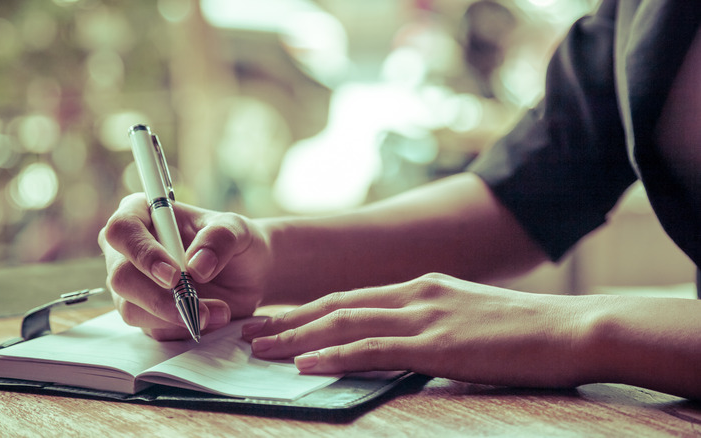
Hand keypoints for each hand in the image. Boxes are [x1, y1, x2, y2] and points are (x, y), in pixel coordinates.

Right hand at [99, 193, 271, 339]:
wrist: (250, 273)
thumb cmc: (235, 241)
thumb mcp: (237, 229)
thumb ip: (219, 239)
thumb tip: (196, 266)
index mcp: (142, 213)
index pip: (122, 229)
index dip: (143, 253)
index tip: (173, 275)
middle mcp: (128, 250)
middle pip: (121, 276)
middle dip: (159, 297)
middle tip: (197, 307)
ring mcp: (133, 284)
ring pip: (132, 309)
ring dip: (176, 317)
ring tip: (219, 312)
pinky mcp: (145, 313)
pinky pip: (153, 329)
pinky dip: (184, 328)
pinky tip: (213, 318)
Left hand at [242, 273, 589, 388]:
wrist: (571, 329)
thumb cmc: (524, 332)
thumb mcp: (468, 319)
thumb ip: (431, 326)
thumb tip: (405, 346)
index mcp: (420, 286)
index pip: (349, 297)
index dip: (307, 310)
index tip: (276, 321)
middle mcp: (415, 293)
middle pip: (336, 305)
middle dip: (288, 320)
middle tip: (250, 332)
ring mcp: (424, 316)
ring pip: (344, 322)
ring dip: (297, 337)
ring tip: (259, 348)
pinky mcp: (436, 343)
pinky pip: (373, 348)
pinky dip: (333, 355)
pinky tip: (305, 364)